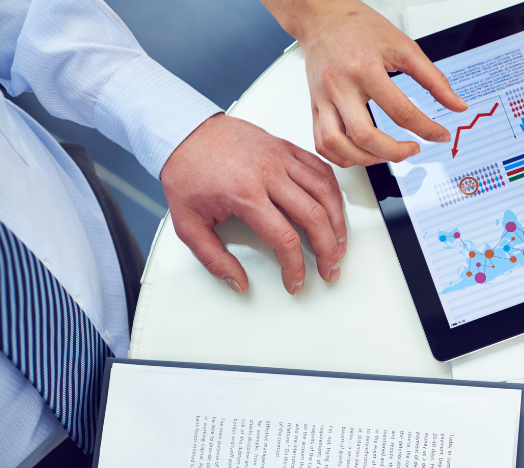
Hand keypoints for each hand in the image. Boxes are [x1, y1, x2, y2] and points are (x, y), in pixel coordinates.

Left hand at [161, 113, 345, 294]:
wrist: (184, 130)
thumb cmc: (187, 171)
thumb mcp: (187, 223)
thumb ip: (212, 258)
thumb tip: (236, 282)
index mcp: (245, 194)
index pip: (284, 239)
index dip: (295, 268)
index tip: (295, 281)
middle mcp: (268, 174)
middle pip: (314, 217)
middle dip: (328, 251)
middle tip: (330, 269)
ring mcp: (280, 158)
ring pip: (325, 192)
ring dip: (338, 223)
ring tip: (340, 244)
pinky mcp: (286, 147)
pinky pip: (321, 169)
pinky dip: (333, 192)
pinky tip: (334, 210)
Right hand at [263, 0, 467, 166]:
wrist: (322, 16)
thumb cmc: (359, 27)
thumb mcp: (403, 46)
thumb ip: (433, 79)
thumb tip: (456, 105)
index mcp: (365, 69)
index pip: (400, 112)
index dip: (427, 129)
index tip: (440, 135)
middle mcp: (340, 86)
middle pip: (365, 137)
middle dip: (394, 153)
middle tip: (412, 149)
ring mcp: (323, 98)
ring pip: (337, 145)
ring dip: (366, 160)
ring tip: (386, 155)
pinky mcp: (314, 106)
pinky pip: (321, 143)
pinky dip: (341, 156)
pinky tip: (360, 154)